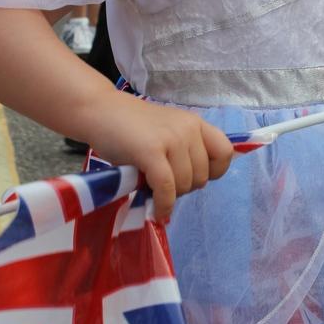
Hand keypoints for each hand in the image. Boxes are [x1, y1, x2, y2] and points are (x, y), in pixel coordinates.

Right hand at [84, 95, 233, 220]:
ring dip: (170, 196)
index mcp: (196, 123)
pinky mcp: (151, 151)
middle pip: (202, 176)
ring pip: (185, 184)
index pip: (225, 153)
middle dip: (184, 187)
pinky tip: (157, 211)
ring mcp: (171, 139)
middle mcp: (188, 129)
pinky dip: (163, 204)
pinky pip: (166, 188)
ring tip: (152, 188)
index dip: (213, 172)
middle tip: (163, 184)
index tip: (192, 176)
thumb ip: (185, 151)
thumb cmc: (131, 127)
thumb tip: (195, 185)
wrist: (99, 111)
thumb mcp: (168, 132)